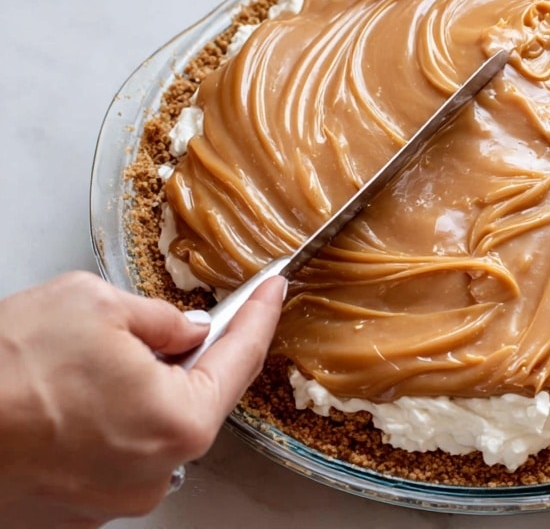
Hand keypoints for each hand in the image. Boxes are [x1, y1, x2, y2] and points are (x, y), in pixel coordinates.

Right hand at [0, 270, 284, 527]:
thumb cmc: (8, 368)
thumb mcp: (98, 306)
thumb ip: (160, 320)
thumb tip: (186, 330)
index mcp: (176, 423)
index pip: (239, 361)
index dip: (259, 317)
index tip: (274, 291)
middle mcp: (152, 474)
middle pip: (197, 401)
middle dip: (195, 354)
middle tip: (191, 313)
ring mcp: (111, 500)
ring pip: (152, 427)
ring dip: (146, 387)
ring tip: (103, 354)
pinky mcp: (72, 509)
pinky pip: (113, 452)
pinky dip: (111, 418)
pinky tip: (79, 389)